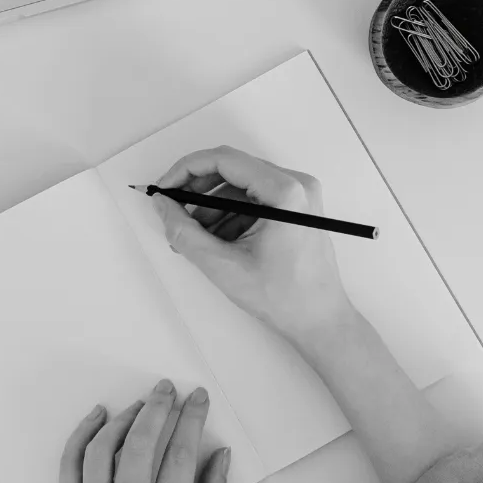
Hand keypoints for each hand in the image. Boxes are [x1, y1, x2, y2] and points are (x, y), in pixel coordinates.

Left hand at [52, 380, 230, 482]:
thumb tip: (219, 457)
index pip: (180, 457)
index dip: (192, 420)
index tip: (197, 399)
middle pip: (141, 443)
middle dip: (158, 407)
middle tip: (167, 388)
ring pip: (103, 447)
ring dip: (124, 417)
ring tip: (141, 404)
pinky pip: (70, 462)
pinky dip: (82, 433)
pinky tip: (98, 416)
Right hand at [150, 145, 356, 349]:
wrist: (320, 322)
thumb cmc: (286, 298)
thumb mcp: (223, 266)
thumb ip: (184, 232)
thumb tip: (163, 205)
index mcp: (285, 192)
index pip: (225, 160)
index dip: (186, 170)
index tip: (165, 187)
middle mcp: (297, 185)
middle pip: (233, 170)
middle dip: (197, 191)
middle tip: (173, 210)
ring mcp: (299, 197)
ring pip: (241, 187)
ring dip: (212, 207)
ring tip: (195, 237)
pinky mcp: (296, 209)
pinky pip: (254, 200)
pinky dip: (230, 216)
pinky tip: (217, 242)